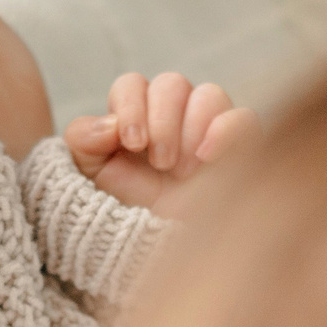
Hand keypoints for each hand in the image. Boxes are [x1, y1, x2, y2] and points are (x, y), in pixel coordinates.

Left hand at [64, 71, 260, 212]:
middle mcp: (173, 111)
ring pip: (209, 94)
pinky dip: (226, 129)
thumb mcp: (92, 174)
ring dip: (192, 129)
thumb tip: (110, 124)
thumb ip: (84, 140)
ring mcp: (208, 125)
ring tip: (183, 171)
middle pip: (172, 84)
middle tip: (160, 163)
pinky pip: (243, 117)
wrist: (159, 241)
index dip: (131, 107)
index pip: (132, 85)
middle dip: (163, 122)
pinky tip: (208, 155)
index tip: (133, 144)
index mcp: (135, 112)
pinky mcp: (239, 143)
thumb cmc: (126, 204)